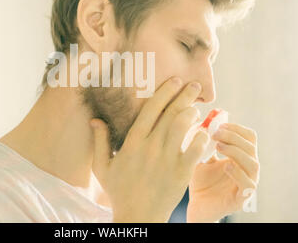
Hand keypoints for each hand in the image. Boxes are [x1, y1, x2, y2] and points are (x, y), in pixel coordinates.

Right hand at [90, 77, 209, 222]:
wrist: (138, 217)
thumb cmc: (119, 191)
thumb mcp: (102, 167)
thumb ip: (99, 142)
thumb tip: (95, 120)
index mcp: (133, 142)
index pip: (151, 109)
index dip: (165, 92)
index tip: (175, 80)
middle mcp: (151, 146)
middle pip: (171, 113)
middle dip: (185, 95)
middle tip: (194, 85)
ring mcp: (167, 159)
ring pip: (184, 126)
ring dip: (192, 113)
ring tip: (196, 108)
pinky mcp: (182, 172)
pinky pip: (196, 148)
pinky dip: (201, 137)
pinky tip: (203, 132)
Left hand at [187, 123, 259, 222]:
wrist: (196, 206)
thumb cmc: (200, 181)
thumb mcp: (200, 156)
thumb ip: (202, 141)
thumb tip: (202, 120)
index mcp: (241, 157)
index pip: (249, 137)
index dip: (236, 128)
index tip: (219, 124)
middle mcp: (248, 169)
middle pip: (251, 147)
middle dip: (233, 137)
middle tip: (215, 133)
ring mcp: (247, 184)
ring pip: (253, 164)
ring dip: (236, 151)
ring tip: (219, 146)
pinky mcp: (241, 199)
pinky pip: (248, 185)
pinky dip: (238, 173)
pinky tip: (226, 166)